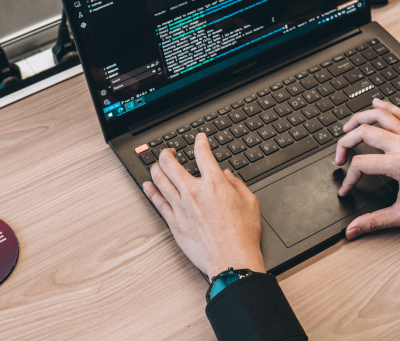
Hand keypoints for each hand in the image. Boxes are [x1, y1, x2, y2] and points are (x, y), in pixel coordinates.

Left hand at [143, 133, 264, 278]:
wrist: (231, 260)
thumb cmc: (243, 235)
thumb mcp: (251, 203)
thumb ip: (238, 184)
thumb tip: (227, 175)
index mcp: (215, 184)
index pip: (203, 154)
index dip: (200, 142)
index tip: (199, 139)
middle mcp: (194, 192)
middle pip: (171, 164)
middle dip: (167, 153)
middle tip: (169, 151)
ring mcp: (181, 207)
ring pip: (160, 180)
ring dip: (156, 168)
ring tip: (157, 164)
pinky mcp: (174, 223)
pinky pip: (157, 202)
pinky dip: (151, 191)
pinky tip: (148, 185)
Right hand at [335, 98, 399, 239]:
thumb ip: (374, 222)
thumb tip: (353, 229)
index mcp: (399, 163)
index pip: (360, 164)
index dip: (349, 178)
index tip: (347, 189)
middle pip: (363, 132)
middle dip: (344, 143)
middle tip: (339, 157)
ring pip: (379, 115)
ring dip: (359, 118)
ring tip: (347, 127)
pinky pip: (398, 112)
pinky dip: (384, 106)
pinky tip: (375, 104)